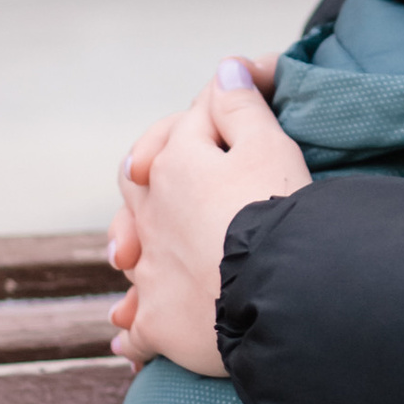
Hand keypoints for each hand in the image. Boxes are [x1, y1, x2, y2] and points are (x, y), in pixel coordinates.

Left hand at [109, 60, 309, 377]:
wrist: (277, 290)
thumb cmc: (277, 210)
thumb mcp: (269, 145)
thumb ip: (241, 106)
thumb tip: (226, 69)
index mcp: (174, 165)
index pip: (180, 128)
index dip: (209, 116)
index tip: (237, 110)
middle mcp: (149, 216)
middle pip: (137, 186)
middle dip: (148, 176)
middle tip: (154, 175)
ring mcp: (150, 273)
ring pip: (130, 253)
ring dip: (133, 249)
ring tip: (130, 258)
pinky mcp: (158, 325)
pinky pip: (136, 328)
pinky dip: (131, 329)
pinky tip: (126, 334)